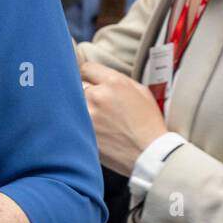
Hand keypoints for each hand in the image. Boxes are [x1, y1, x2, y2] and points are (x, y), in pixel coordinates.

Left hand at [80, 62, 166, 176]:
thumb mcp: (142, 93)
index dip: (87, 76)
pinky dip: (76, 123)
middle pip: (76, 85)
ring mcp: (88, 114)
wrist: (150, 154)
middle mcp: (98, 95)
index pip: (86, 68)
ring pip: (72, 103)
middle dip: (82, 92)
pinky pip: (71, 121)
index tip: (88, 82)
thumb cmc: (148, 124)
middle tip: (92, 103)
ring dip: (78, 108)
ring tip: (94, 118)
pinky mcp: (81, 131)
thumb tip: (100, 76)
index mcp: (115, 83)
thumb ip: (119, 80)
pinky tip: (88, 129)